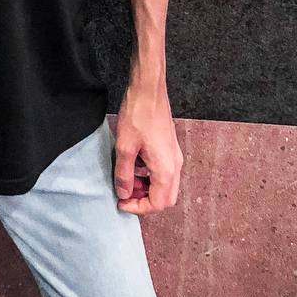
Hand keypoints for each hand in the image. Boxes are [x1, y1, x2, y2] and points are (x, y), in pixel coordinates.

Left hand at [112, 78, 182, 215]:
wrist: (149, 88)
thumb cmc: (138, 113)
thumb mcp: (124, 147)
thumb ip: (124, 175)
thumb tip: (124, 194)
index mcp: (166, 169)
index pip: (158, 204)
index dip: (138, 208)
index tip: (121, 204)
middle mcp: (175, 165)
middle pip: (165, 198)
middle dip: (144, 201)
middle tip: (125, 194)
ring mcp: (174, 155)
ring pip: (165, 185)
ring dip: (147, 188)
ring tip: (126, 180)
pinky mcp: (169, 146)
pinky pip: (163, 171)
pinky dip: (149, 175)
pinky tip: (134, 164)